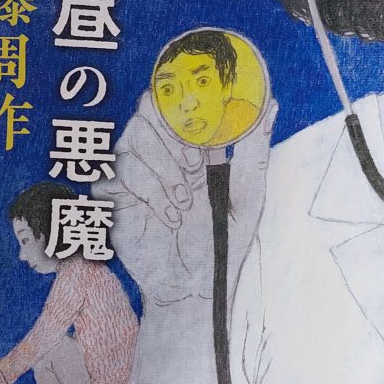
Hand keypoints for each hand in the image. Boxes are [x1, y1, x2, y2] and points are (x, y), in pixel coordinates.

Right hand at [93, 91, 276, 304]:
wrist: (192, 287)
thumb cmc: (221, 243)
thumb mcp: (248, 194)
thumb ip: (254, 148)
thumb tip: (269, 105)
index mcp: (191, 145)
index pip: (180, 99)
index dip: (187, 97)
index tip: (201, 111)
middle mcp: (160, 152)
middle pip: (151, 108)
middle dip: (174, 134)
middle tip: (195, 166)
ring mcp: (134, 171)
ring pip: (135, 136)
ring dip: (164, 168)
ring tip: (184, 203)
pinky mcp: (114, 194)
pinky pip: (120, 171)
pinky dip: (150, 192)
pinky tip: (169, 216)